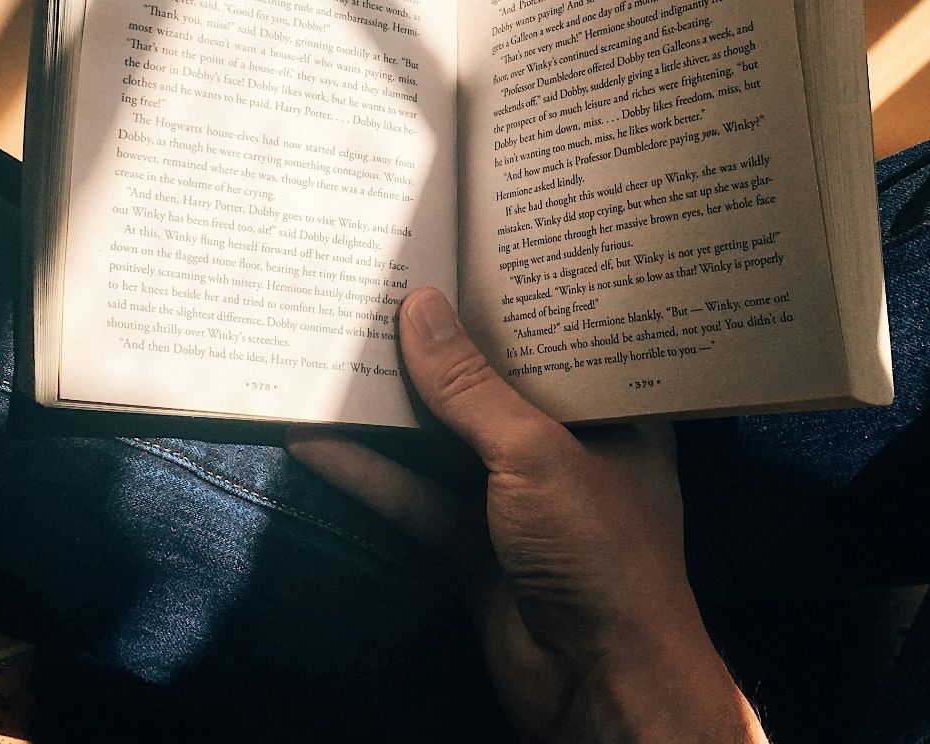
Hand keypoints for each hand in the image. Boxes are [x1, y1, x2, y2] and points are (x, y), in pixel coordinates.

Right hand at [286, 288, 765, 742]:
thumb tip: (418, 309)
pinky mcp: (472, 544)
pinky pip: (413, 495)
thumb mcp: (537, 453)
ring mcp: (517, 498)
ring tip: (335, 344)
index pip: (562, 338)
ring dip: (392, 406)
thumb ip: (472, 388)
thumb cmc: (602, 554)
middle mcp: (569, 446)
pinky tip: (315, 438)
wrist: (600, 684)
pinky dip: (367, 471)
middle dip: (440, 345)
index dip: (516, 296)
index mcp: (614, 412)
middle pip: (493, 384)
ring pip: (444, 438)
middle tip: (384, 278)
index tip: (463, 243)